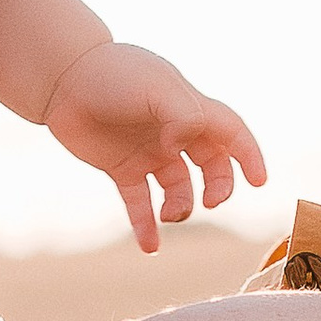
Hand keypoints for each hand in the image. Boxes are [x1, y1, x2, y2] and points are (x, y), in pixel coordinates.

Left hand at [43, 42, 267, 253]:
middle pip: (212, 165)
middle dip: (218, 187)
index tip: (258, 182)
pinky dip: (146, 226)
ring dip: (181, 207)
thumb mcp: (156, 87)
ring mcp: (149, 152)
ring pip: (179, 189)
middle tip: (211, 203)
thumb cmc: (113, 74)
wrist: (62, 78)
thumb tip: (184, 148)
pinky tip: (150, 247)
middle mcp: (174, 132)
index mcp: (190, 108)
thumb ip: (182, 115)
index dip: (248, 156)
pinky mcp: (122, 169)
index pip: (231, 133)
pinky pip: (140, 203)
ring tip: (169, 215)